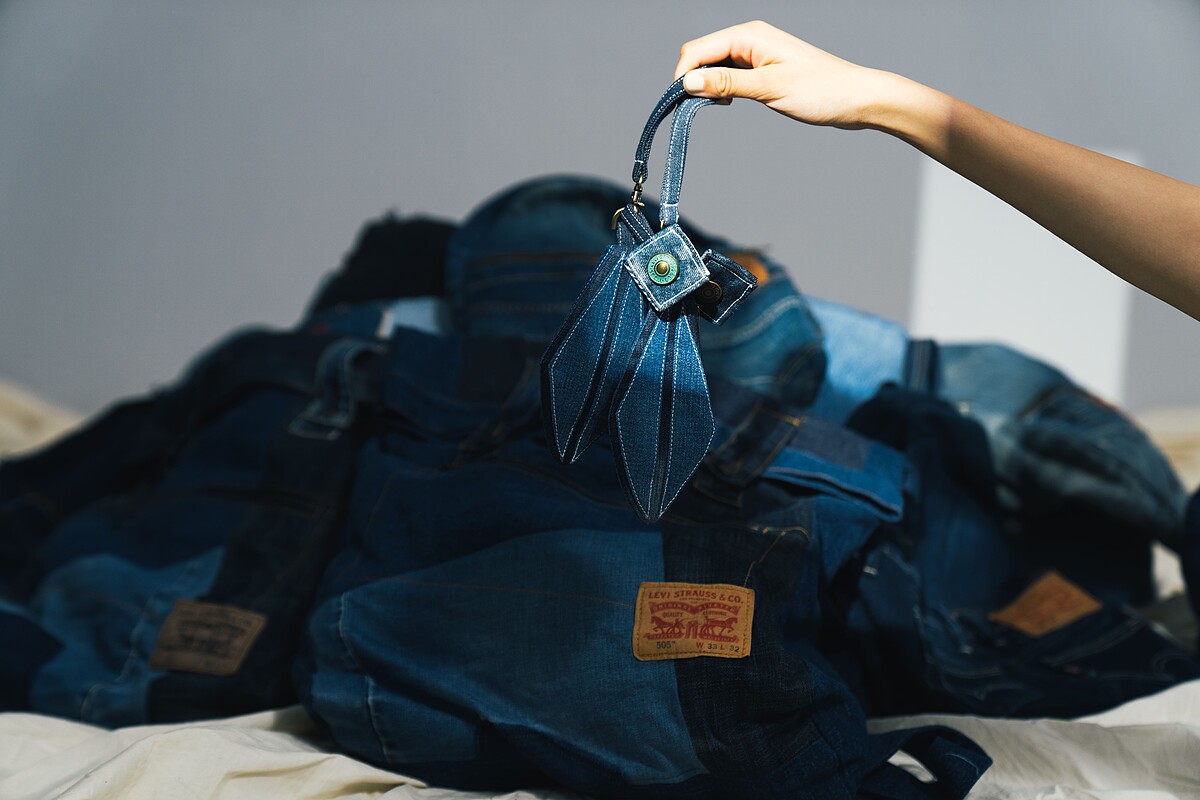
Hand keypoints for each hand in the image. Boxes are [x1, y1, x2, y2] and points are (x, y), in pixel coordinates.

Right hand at [674, 20, 890, 130]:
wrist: (855, 99)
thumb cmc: (821, 91)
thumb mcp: (769, 88)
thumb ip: (727, 84)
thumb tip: (688, 82)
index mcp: (749, 36)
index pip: (697, 50)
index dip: (683, 75)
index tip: (679, 104)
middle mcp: (749, 40)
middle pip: (701, 55)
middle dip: (692, 79)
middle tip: (696, 108)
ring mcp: (755, 54)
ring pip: (713, 66)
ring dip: (707, 86)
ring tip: (718, 105)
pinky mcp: (762, 69)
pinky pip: (728, 75)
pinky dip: (722, 89)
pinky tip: (729, 102)